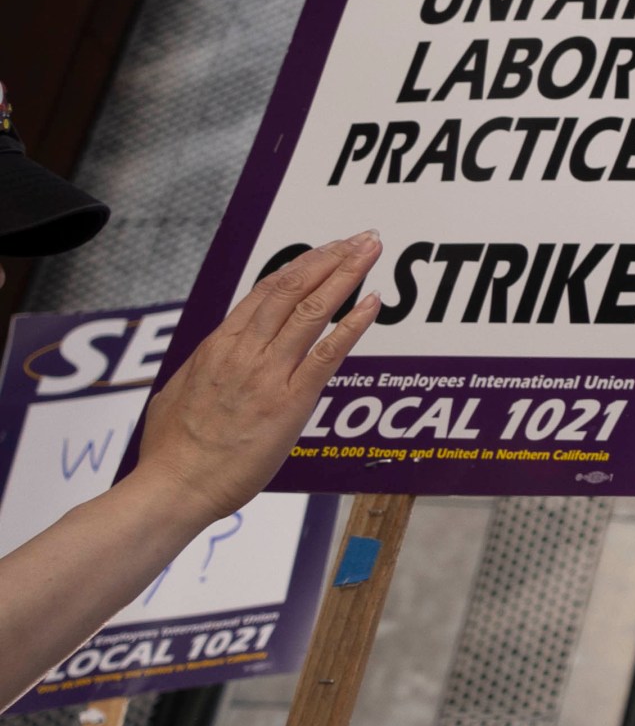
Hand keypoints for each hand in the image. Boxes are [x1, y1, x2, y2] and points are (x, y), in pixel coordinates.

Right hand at [135, 237, 381, 522]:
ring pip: (312, 311)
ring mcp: (268, 375)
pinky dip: (353, 325)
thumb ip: (202, 368)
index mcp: (217, 347)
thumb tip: (211, 356)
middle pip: (292, 289)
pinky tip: (373, 303)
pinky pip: (328, 354)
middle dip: (331, 258)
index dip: (301, 265)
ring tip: (372, 251)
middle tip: (361, 238)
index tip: (326, 249)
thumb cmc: (170, 451)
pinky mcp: (289, 402)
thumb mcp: (176, 393)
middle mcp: (243, 352)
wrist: (173, 487)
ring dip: (347, 276)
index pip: (266, 292)